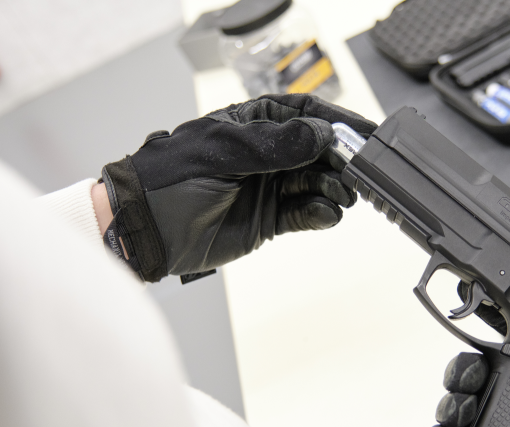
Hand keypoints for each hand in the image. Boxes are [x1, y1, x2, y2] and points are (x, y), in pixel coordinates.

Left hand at [100, 94, 376, 281]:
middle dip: (341, 160)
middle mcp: (267, 155)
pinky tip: (325, 213)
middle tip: (357, 172)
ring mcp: (271, 187)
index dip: (337, 123)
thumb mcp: (222, 153)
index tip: (364, 133)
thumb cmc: (169, 180)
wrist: (145, 229)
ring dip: (334, 187)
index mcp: (253, 124)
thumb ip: (272, 145)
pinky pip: (306, 214)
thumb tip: (319, 134)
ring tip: (340, 194)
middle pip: (319, 151)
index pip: (304, 115)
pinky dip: (320, 214)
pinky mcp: (271, 220)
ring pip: (317, 183)